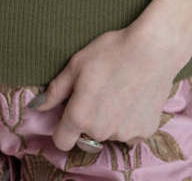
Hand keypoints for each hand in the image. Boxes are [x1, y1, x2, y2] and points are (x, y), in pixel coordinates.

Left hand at [29, 20, 188, 151]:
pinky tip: (134, 97)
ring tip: (119, 90)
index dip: (62, 128)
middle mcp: (100, 132)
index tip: (69, 114)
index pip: (61, 141)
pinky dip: (130, 120)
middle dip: (89, 119)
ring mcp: (124, 134)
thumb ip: (56, 90)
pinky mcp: (144, 132)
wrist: (153, 50)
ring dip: (110, 120)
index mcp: (80, 116)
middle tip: (99, 92)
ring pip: (110, 133)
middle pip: (87, 135)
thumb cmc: (112, 52)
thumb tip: (37, 106)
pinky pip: (131, 133)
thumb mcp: (77, 64)